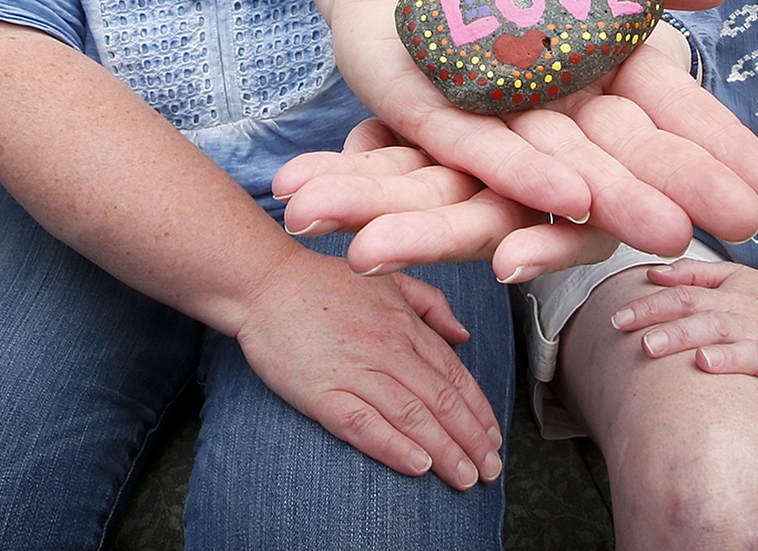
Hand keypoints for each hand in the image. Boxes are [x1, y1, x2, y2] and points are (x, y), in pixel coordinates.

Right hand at [232, 242, 502, 490]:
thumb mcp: (387, 280)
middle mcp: (388, 348)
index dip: (479, 410)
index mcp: (404, 325)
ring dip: (446, 451)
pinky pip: (365, 425)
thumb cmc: (321, 284)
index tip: (494, 437)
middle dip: (472, 440)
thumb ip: (430, 305)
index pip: (454, 375)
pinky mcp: (322, 393)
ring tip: (466, 478)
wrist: (263, 282)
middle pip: (442, 401)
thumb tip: (463, 335)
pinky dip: (395, 446)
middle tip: (490, 469)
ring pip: (413, 417)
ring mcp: (356, 371)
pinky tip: (418, 465)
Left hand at [312, 0, 757, 269]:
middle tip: (741, 224)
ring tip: (668, 232)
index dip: (715, 149)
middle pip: (624, 160)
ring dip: (614, 202)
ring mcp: (501, 126)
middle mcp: (557, 116)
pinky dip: (527, 177)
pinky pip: (484, 157)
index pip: (666, 118)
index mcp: (598, 77)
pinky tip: (566, 199)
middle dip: (682, 188)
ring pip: (559, 174)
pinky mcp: (436, 126)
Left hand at [609, 259, 757, 414]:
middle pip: (709, 325)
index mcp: (729, 299)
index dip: (652, 307)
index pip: (685, 299)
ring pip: (748, 353)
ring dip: (726, 359)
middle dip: (677, 335)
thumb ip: (692, 274)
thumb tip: (651, 274)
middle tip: (645, 346)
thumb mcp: (734, 275)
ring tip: (702, 362)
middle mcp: (748, 322)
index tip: (619, 319)